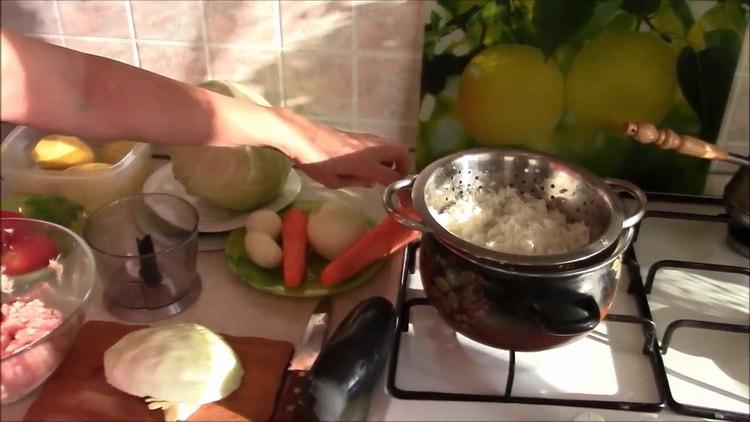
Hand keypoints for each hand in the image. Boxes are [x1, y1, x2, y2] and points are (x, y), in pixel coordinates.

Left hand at [274, 109, 410, 188]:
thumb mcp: (333, 181)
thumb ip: (356, 182)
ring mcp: (367, 139)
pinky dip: (385, 152)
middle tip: (397, 179)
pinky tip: (371, 163)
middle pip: (402, 153)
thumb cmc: (315, 161)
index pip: (394, 176)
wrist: (302, 137)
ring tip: (385, 172)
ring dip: (395, 158)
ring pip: (393, 145)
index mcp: (366, 164)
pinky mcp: (361, 135)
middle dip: (406, 166)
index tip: (403, 196)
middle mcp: (372, 149)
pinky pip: (382, 143)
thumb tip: (370, 182)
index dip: (401, 187)